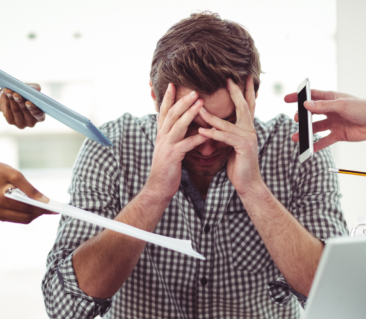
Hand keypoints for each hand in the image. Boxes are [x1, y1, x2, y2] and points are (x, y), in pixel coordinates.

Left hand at [0, 84, 45, 128]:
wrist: (11, 99)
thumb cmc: (25, 94)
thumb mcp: (31, 90)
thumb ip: (35, 89)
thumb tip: (35, 89)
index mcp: (40, 116)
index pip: (39, 114)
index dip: (33, 108)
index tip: (28, 102)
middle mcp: (32, 122)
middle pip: (25, 111)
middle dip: (20, 101)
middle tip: (15, 94)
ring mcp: (21, 123)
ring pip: (16, 110)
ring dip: (12, 99)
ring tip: (8, 91)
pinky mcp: (11, 121)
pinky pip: (8, 110)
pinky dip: (7, 100)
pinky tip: (6, 94)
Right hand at [0, 162, 53, 222]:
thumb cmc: (0, 172)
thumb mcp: (16, 175)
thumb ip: (31, 190)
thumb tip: (45, 201)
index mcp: (0, 199)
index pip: (26, 207)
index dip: (42, 209)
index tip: (55, 209)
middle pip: (26, 216)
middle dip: (40, 212)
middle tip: (53, 209)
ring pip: (23, 220)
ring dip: (35, 214)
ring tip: (45, 208)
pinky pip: (17, 219)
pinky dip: (27, 214)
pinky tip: (34, 207)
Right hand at [145, 84, 208, 200]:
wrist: (158, 187)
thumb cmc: (166, 168)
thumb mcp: (167, 148)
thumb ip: (171, 136)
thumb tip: (177, 125)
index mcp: (161, 134)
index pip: (164, 111)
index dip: (168, 98)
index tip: (173, 84)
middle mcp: (162, 137)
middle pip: (172, 114)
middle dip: (182, 100)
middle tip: (194, 90)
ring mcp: (166, 146)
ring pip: (178, 125)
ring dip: (190, 113)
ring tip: (201, 103)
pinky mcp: (173, 156)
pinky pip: (187, 144)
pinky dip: (198, 137)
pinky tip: (208, 133)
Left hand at [198, 77, 261, 195]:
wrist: (248, 183)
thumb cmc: (238, 165)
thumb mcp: (231, 145)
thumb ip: (227, 133)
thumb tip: (216, 124)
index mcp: (247, 128)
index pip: (247, 105)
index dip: (245, 91)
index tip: (241, 77)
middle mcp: (250, 130)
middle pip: (243, 106)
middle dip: (236, 92)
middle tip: (228, 78)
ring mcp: (248, 138)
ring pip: (227, 123)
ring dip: (211, 116)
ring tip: (198, 108)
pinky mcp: (243, 147)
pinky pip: (225, 137)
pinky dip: (212, 134)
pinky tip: (201, 131)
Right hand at [283, 89, 365, 151]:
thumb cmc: (364, 108)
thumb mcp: (342, 105)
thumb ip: (323, 106)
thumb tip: (306, 105)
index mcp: (331, 99)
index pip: (311, 96)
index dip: (298, 97)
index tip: (286, 99)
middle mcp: (331, 111)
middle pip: (311, 114)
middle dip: (301, 117)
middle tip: (296, 120)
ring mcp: (334, 123)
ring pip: (315, 128)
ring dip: (306, 133)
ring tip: (296, 137)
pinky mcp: (338, 135)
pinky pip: (324, 141)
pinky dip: (316, 145)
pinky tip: (309, 149)